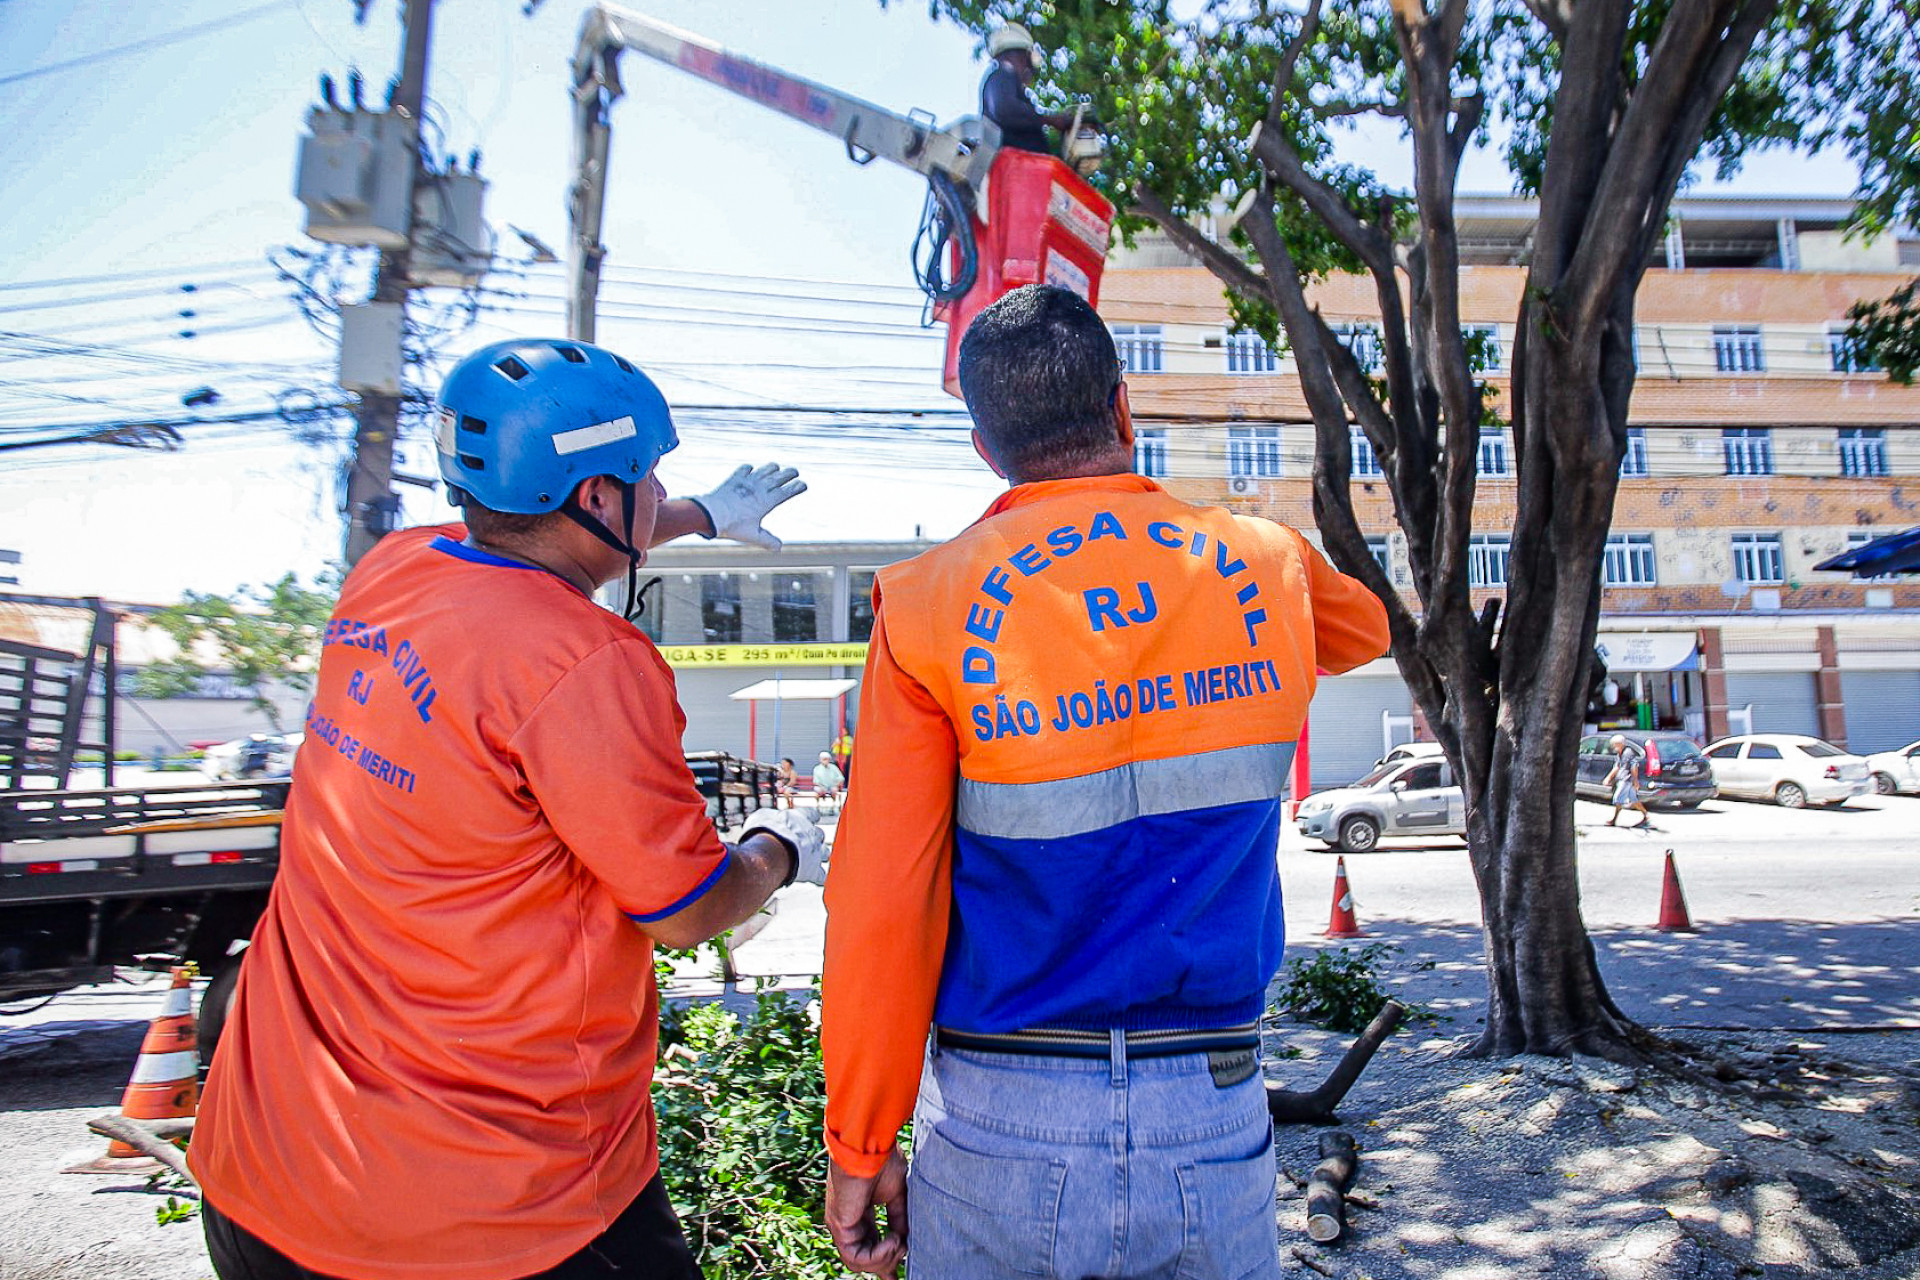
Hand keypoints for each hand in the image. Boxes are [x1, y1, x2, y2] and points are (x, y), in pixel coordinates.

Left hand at [691, 463, 805, 550]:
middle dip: (788, 474)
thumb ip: (767, 541)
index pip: (785, 492)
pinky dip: (749, 469)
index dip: (795, 487)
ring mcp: (746, 482)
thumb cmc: (732, 526)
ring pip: (763, 471)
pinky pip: (744, 470)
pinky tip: (750, 469)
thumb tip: (779, 548)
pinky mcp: (734, 479)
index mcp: (765, 502)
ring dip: (771, 468)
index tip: (803, 484)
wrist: (711, 514)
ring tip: (776, 466)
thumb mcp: (752, 536)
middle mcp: (758, 489)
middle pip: (778, 478)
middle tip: (795, 471)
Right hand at [740, 807, 826, 884]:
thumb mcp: (761, 817)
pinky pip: (821, 876)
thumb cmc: (763, 832)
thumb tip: (765, 820)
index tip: (813, 817)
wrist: (772, 851)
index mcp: (800, 818)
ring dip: (819, 855)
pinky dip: (819, 877)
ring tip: (812, 859)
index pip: (811, 814)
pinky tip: (817, 879)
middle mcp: (811, 834)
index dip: (811, 816)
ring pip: (825, 853)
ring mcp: (815, 853)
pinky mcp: (813, 871)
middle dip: (814, 838)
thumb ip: (768, 817)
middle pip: (819, 834)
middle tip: (806, 842)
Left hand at [826, 1147, 908, 1276]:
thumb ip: (900, 1218)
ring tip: (900, 1242)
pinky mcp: (839, 1227)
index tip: (895, 1277)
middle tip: (903, 1251)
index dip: (883, 1260)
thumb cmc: (881, 1160)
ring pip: (858, 1263)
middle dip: (886, 1264)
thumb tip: (905, 1240)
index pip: (868, 1245)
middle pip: (864, 1258)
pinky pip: (856, 1258)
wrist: (868, 1144)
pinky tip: (893, 1240)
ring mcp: (841, 1226)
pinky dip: (878, 1255)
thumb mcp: (897, 1193)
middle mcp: (848, 1222)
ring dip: (885, 1259)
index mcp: (860, 1212)